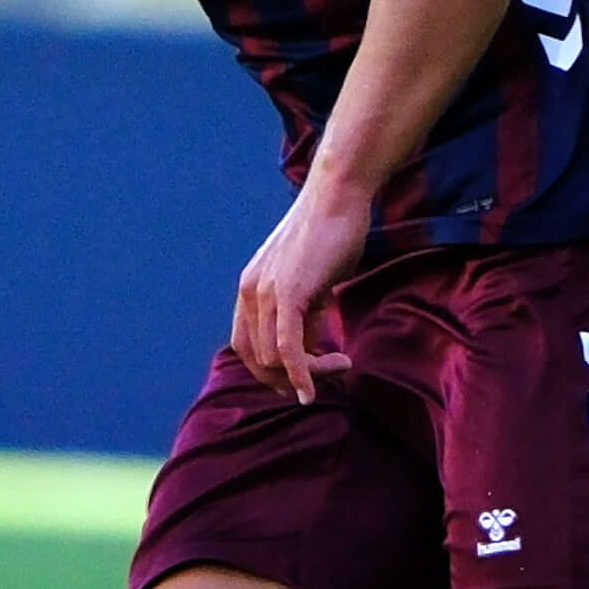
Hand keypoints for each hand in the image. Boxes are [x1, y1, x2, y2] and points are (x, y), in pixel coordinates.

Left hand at [232, 176, 369, 404]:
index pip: (246, 346)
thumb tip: (308, 347)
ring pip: (272, 360)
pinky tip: (312, 392)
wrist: (338, 196)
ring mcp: (266, 293)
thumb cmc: (331, 235)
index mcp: (250, 289)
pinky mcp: (289, 294)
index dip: (269, 370)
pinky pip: (287, 349)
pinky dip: (300, 376)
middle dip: (287, 378)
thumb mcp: (311, 281)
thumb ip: (302, 312)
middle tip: (325, 376)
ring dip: (307, 374)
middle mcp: (250, 292)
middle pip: (255, 359)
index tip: (301, 377)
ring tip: (341, 365)